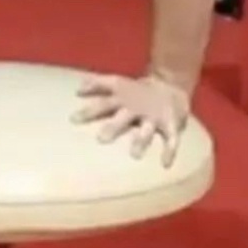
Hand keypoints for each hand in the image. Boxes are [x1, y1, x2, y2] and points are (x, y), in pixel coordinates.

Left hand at [72, 72, 190, 166]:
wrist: (172, 85)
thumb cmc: (137, 91)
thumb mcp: (120, 84)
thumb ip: (99, 85)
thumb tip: (77, 90)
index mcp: (124, 94)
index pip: (107, 91)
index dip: (93, 90)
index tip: (76, 102)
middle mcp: (138, 105)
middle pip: (124, 115)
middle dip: (114, 126)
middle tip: (101, 139)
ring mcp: (154, 116)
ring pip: (146, 130)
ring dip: (141, 141)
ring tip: (135, 156)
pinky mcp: (170, 124)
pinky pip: (171, 139)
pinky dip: (170, 151)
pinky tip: (166, 163)